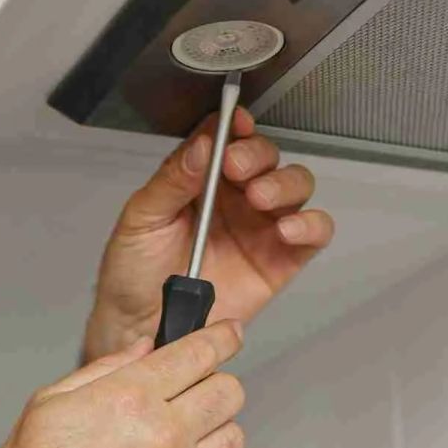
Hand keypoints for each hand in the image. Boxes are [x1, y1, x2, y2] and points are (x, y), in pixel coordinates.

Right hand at [0, 320, 246, 447]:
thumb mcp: (48, 406)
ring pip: (232, 438)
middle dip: (217, 382)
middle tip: (196, 389)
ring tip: (181, 438)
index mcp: (129, 399)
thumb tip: (142, 351)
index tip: (229, 335)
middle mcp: (164, 436)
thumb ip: (102, 371)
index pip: (199, 354)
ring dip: (212, 430)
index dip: (221, 338)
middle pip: (229, 391)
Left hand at [80, 109, 332, 362]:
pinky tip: (287, 228)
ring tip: (259, 197)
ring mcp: (260, 226)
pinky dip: (311, 224)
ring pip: (295, 186)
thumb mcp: (141, 219)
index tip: (234, 121)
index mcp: (200, 180)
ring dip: (284, 183)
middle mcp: (235, 198)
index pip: (226, 139)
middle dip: (257, 155)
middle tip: (237, 167)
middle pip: (267, 157)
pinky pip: (313, 233)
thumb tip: (200, 146)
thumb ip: (172, 181)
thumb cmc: (134, 273)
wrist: (140, 326)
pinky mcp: (281, 259)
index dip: (234, 125)